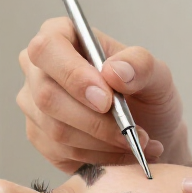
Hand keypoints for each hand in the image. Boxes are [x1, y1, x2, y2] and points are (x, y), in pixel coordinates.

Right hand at [17, 17, 187, 171]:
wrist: (148, 127)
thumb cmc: (146, 92)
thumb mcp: (157, 74)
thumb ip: (141, 66)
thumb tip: (114, 71)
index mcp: (62, 35)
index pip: (48, 48)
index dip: (73, 75)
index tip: (105, 101)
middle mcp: (39, 68)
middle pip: (47, 95)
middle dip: (94, 121)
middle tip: (130, 131)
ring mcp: (34, 103)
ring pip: (56, 129)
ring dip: (102, 142)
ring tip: (137, 142)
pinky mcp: (39, 135)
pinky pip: (61, 152)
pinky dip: (99, 157)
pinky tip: (123, 152)